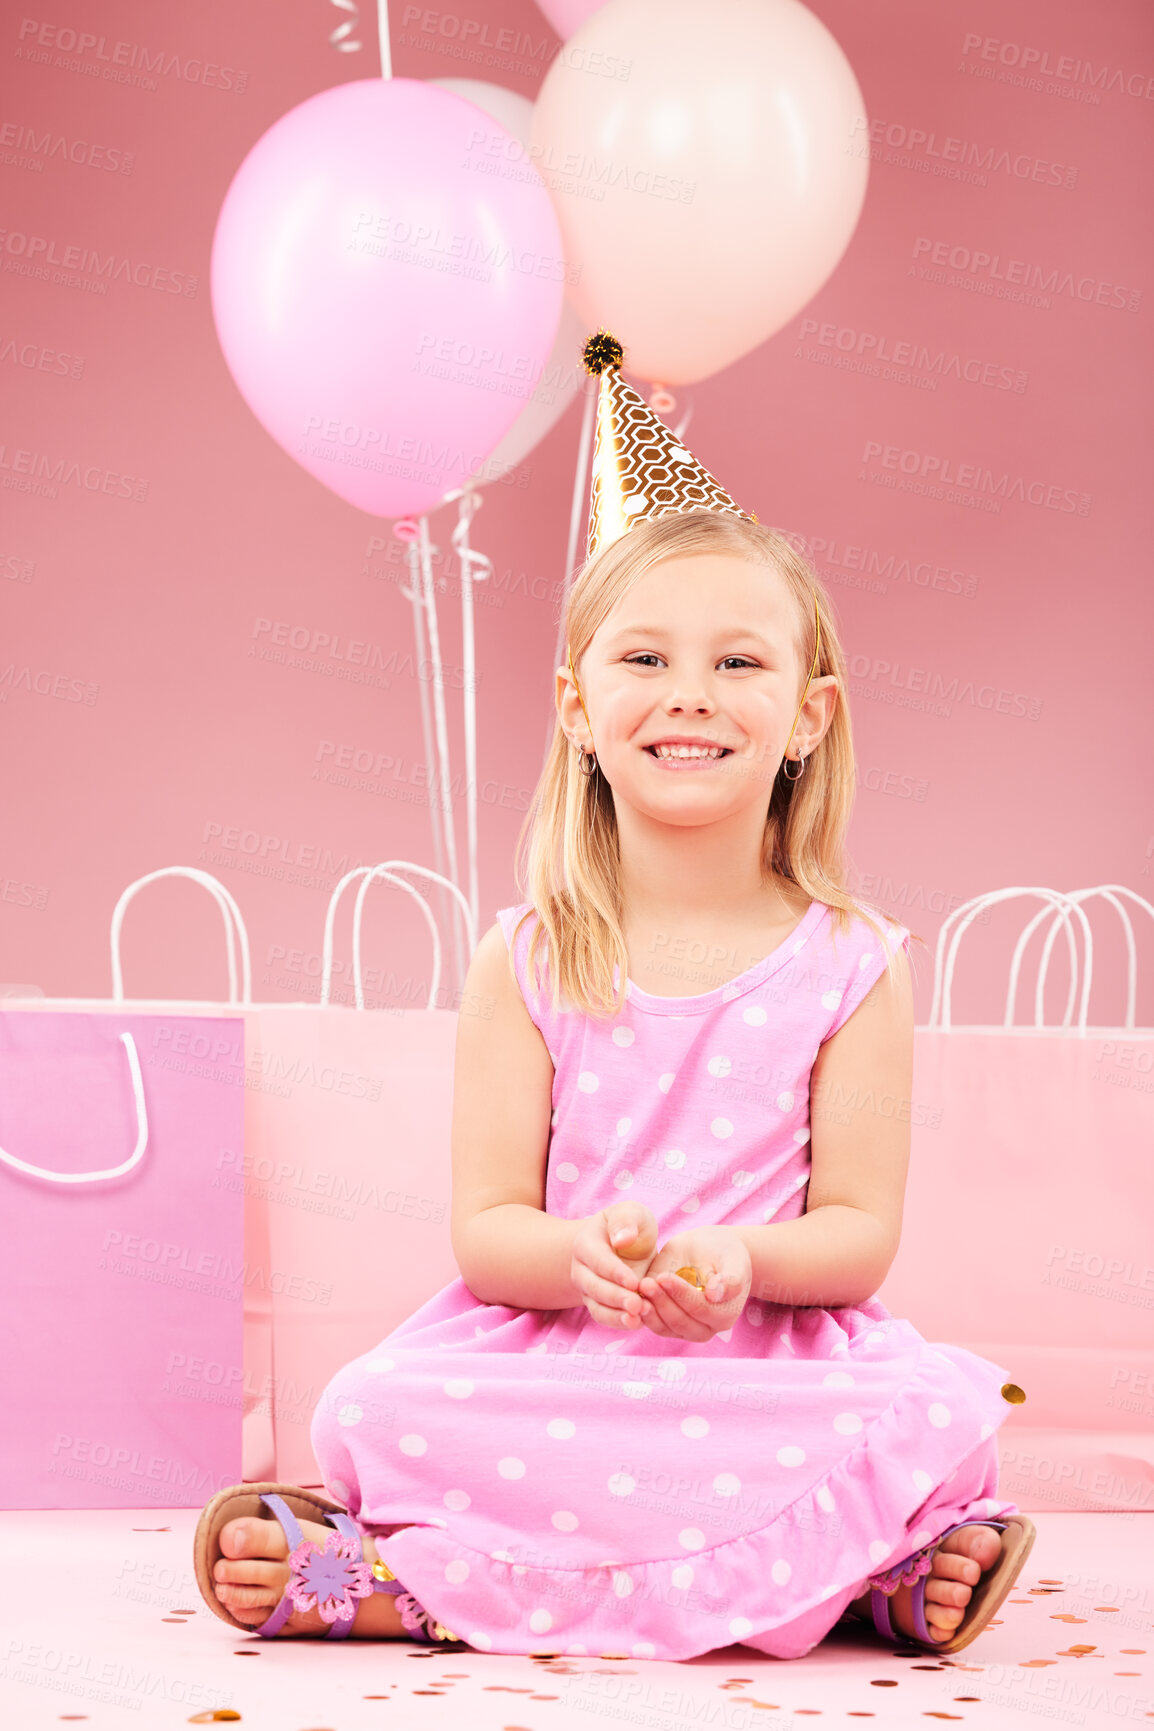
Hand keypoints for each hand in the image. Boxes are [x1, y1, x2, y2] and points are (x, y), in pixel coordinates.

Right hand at [570, 1202, 659, 1329]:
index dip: (615, 1272)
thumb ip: (626, 1221)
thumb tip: (622, 1239)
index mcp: (585, 1244)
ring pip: (597, 1307)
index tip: (634, 1282)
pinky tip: (637, 1324)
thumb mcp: (631, 1213)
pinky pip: (604, 1318)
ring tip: (638, 1319)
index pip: (598, 1260)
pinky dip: (618, 1323)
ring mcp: (587, 1290)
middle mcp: (580, 1269)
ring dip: (617, 1315)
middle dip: (616, 1298)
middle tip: (638, 1305)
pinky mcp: (598, 1305)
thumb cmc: (629, 1226)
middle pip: (594, 1287)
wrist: (624, 1245)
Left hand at [637, 1227, 751, 1342]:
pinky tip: (636, 1295)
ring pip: (665, 1326)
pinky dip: (644, 1313)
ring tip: (640, 1287)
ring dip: (650, 1310)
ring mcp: (686, 1329)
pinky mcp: (668, 1323)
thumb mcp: (733, 1260)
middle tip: (646, 1282)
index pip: (700, 1309)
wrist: (710, 1252)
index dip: (681, 1294)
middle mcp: (706, 1328)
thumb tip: (715, 1294)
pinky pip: (654, 1324)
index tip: (664, 1277)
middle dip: (662, 1302)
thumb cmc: (724, 1254)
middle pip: (681, 1322)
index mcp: (725, 1314)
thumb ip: (730, 1279)